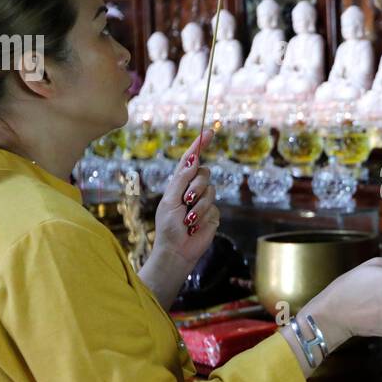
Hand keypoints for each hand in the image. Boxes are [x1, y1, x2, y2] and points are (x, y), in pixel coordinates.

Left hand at [151, 128, 218, 269]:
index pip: (191, 160)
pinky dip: (202, 216)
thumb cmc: (167, 226)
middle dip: (197, 185)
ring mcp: (203, 200)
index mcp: (179, 183)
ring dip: (198, 206)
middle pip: (204, 173)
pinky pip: (214, 206)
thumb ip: (181, 180)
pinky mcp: (213, 213)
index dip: (199, 145)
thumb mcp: (169, 200)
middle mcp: (192, 188)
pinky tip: (194, 226)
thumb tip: (192, 161)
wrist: (177, 250)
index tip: (209, 132)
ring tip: (188, 219)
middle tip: (187, 199)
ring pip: (211, 190)